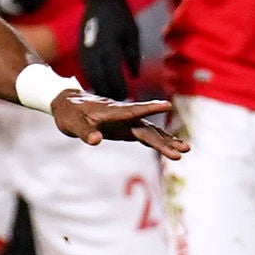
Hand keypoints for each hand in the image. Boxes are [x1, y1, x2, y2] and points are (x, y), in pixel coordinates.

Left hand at [52, 86, 183, 158]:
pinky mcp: (125, 128)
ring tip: (186, 150)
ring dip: (167, 141)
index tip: (166, 105)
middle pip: (147, 128)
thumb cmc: (69, 112)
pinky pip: (145, 135)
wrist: (68, 103)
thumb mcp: (72, 123)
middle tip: (184, 150)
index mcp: (112, 112)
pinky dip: (158, 141)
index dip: (149, 108)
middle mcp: (123, 116)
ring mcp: (126, 122)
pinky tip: (172, 147)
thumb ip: (83, 131)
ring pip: (150, 132)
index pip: (133, 110)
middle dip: (165, 140)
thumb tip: (95, 140)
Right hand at [76, 0, 139, 99]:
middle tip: (120, 109)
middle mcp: (94, 51)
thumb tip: (134, 76)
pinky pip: (85, 71)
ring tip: (110, 103)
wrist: (100, 0)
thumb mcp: (132, 34)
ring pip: (90, 77)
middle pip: (99, 79)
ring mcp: (85, 51)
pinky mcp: (81, 50)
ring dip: (99, 89)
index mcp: (108, 47)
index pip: (113, 75)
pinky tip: (100, 89)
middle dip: (109, 94)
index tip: (129, 101)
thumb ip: (132, 56)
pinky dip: (93, 81)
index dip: (120, 89)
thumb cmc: (120, 17)